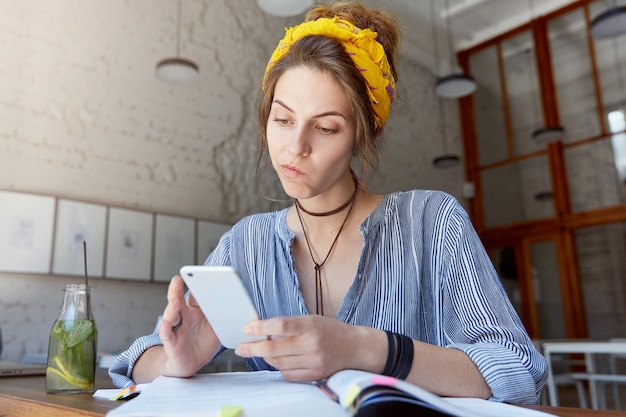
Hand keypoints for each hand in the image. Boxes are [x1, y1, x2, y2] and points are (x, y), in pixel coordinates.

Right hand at [158, 275, 220, 376]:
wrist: (192, 363)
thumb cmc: (205, 342)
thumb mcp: (217, 329)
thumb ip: (224, 318)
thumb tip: (239, 309)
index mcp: (196, 310)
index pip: (195, 294)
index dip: (197, 285)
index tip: (201, 276)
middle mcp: (184, 316)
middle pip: (178, 299)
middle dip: (177, 289)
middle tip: (177, 279)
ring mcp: (176, 328)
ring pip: (171, 315)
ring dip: (172, 308)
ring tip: (175, 301)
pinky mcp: (171, 342)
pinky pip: (167, 335)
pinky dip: (165, 329)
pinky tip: (166, 324)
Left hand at [234, 315, 382, 380]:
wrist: (356, 348)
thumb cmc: (332, 330)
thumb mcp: (312, 320)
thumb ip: (290, 325)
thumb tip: (264, 330)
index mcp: (310, 325)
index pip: (280, 325)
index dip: (260, 327)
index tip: (247, 328)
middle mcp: (311, 344)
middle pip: (275, 348)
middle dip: (254, 348)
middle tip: (241, 347)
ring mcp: (313, 361)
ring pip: (279, 363)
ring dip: (265, 357)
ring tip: (259, 352)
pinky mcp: (314, 374)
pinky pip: (288, 374)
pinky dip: (280, 368)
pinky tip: (278, 361)